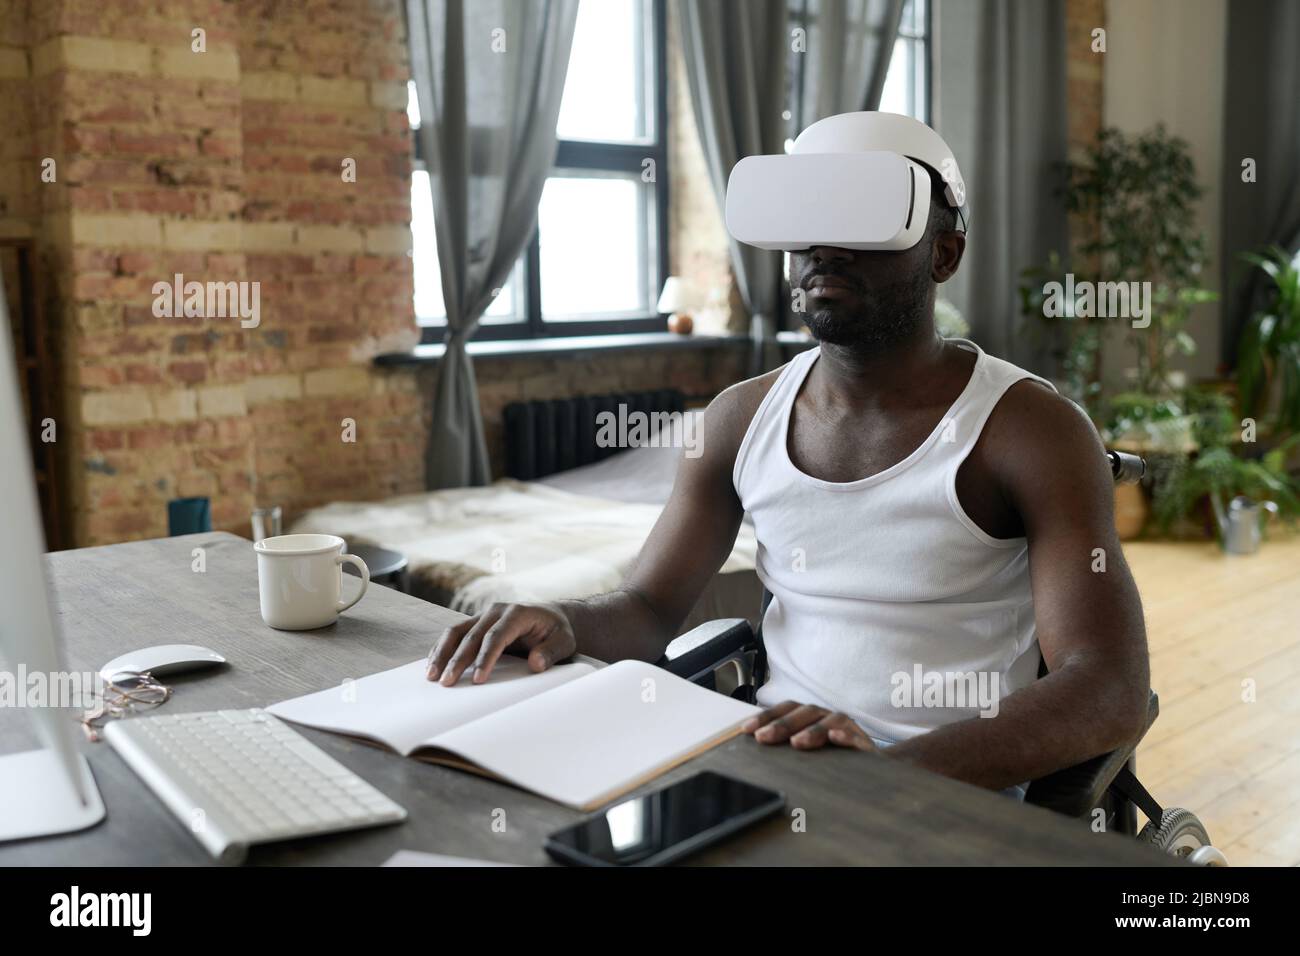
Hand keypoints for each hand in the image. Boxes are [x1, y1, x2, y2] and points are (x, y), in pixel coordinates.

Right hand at [426, 602, 576, 685]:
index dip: (485, 658)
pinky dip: (442, 649)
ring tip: (432, 676)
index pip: (496, 636)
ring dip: (442, 653)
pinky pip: (454, 634)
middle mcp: (496, 611)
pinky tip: (433, 665)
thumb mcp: (564, 642)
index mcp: (517, 613)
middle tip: (447, 682)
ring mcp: (483, 615)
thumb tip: (535, 663)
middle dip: (457, 660)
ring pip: (456, 631)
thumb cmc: (557, 632)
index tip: (478, 679)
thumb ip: (551, 652)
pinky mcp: (476, 623)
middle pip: (471, 635)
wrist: (551, 618)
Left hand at [741, 701, 876, 751]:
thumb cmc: (831, 758)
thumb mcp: (806, 752)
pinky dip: (845, 736)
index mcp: (809, 717)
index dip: (766, 716)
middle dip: (782, 724)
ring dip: (812, 730)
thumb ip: (783, 748)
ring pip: (830, 721)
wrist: (870, 768)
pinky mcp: (864, 744)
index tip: (746, 730)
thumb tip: (753, 746)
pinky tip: (835, 737)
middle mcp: (826, 717)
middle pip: (804, 712)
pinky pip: (855, 737)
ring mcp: (847, 728)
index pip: (786, 709)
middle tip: (763, 737)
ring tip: (796, 742)